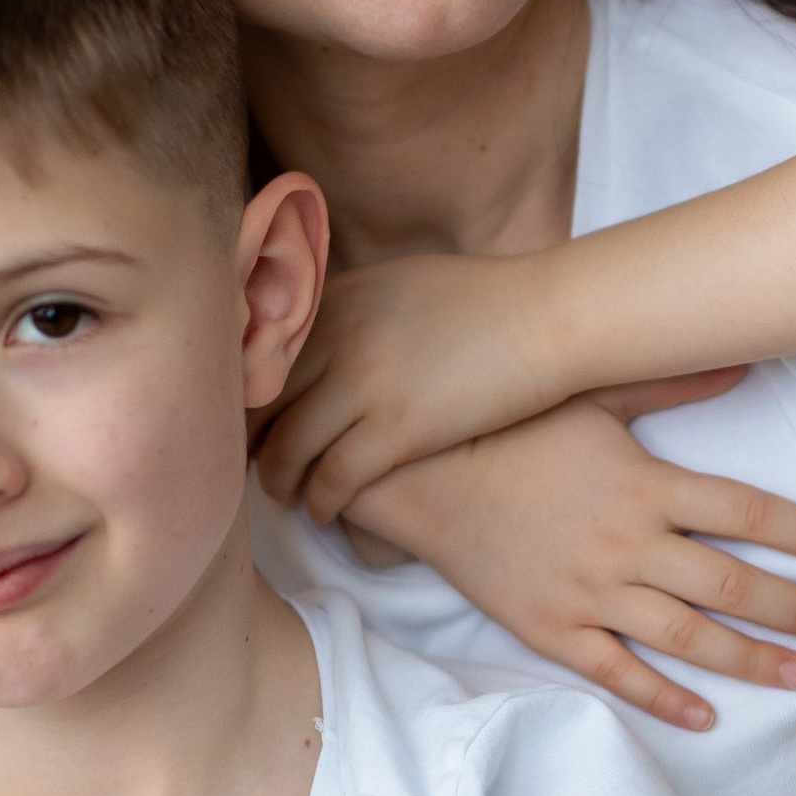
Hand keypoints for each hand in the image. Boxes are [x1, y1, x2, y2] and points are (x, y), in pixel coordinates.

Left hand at [260, 252, 572, 519]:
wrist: (550, 317)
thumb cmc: (488, 301)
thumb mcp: (401, 283)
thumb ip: (354, 306)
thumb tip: (326, 328)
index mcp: (336, 297)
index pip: (262, 352)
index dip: (246, 393)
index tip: (247, 417)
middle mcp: (337, 336)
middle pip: (261, 401)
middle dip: (248, 439)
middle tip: (247, 464)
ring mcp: (363, 383)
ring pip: (288, 447)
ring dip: (278, 479)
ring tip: (284, 495)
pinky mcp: (396, 429)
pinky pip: (333, 478)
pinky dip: (320, 500)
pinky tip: (323, 512)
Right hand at [348, 400, 795, 733]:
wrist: (415, 475)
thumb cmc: (508, 427)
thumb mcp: (591, 392)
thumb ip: (669, 382)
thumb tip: (742, 359)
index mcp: (646, 485)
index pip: (752, 515)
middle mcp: (626, 545)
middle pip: (735, 587)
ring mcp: (588, 593)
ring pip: (688, 639)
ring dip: (752, 660)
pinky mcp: (550, 628)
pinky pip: (617, 673)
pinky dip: (665, 697)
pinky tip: (707, 715)